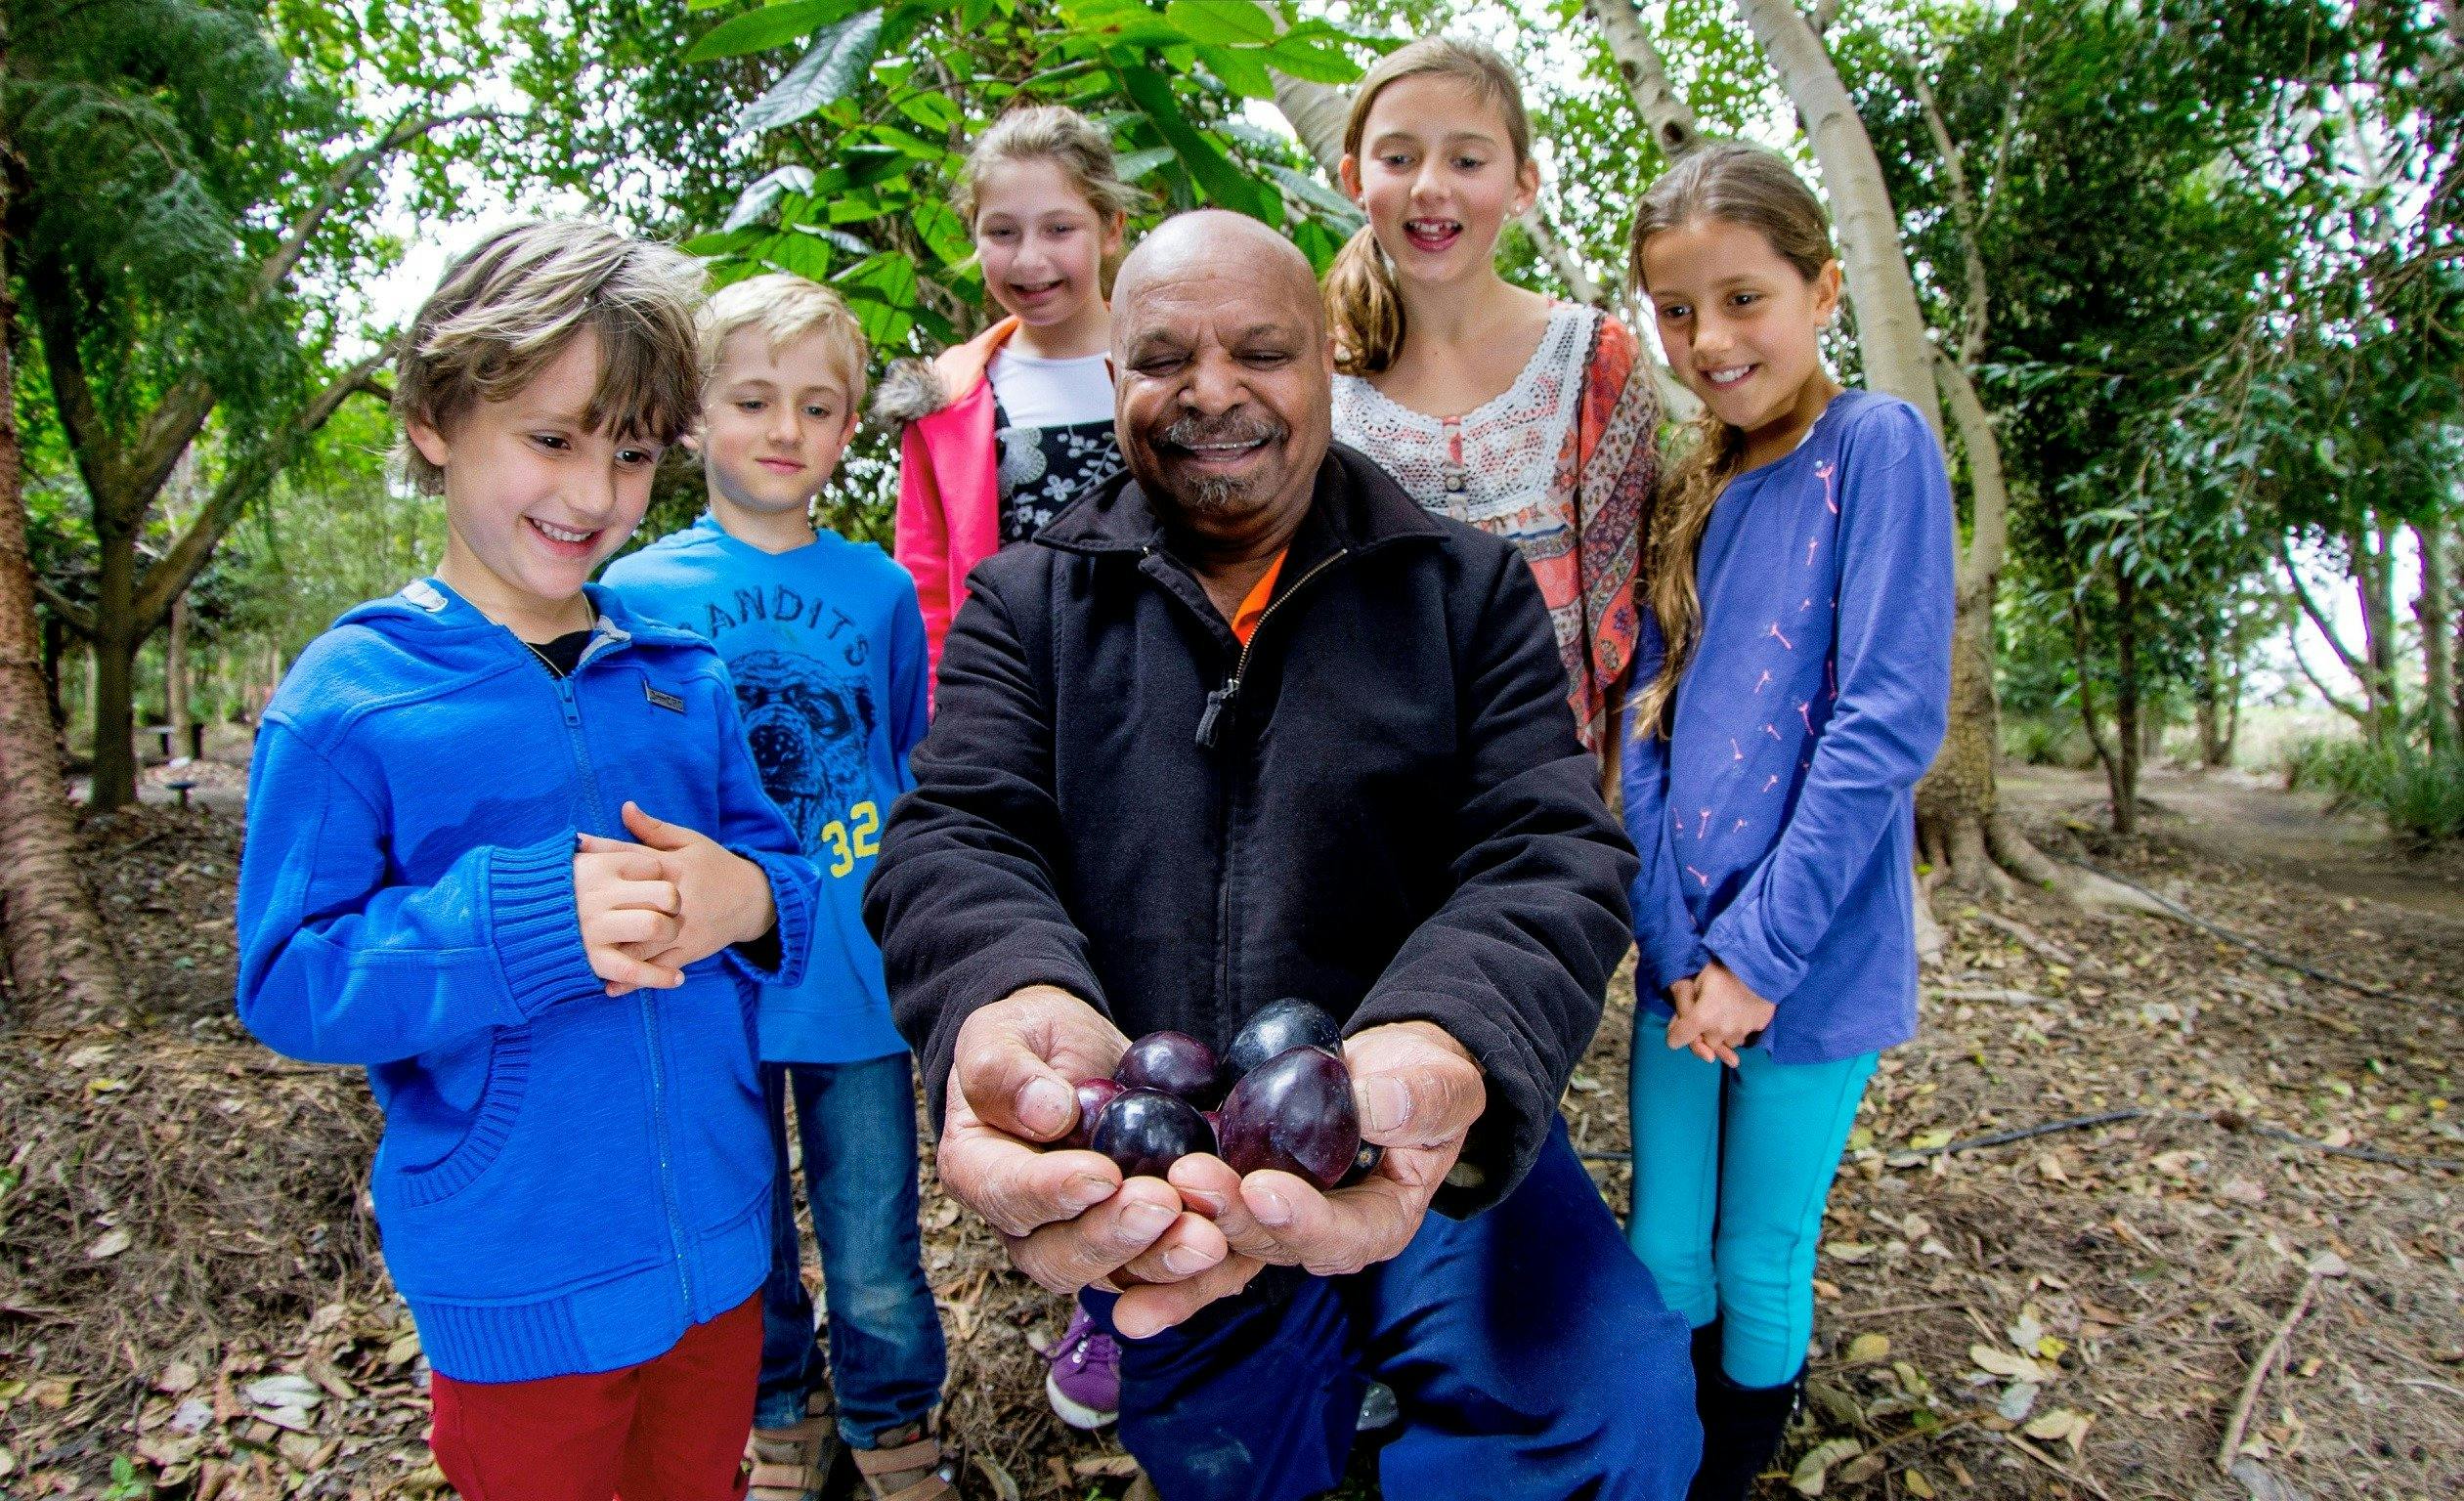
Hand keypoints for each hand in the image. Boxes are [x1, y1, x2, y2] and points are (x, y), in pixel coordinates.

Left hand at [579, 802, 774, 978]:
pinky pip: (658, 968)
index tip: (574, 847)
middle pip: (634, 904)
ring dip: (611, 950)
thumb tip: (625, 807)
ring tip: (576, 954)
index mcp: (675, 868)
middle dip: (600, 908)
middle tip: (563, 909)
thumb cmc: (716, 867)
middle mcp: (677, 899)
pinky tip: (609, 987)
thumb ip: (655, 830)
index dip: (603, 851)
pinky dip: (635, 980)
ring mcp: (682, 929)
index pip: (634, 858)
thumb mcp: (690, 842)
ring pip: (643, 942)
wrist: (754, 900)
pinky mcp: (688, 951)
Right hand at [936, 988, 1230, 1324]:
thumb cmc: (1028, 1041)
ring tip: (1210, 1237)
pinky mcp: (1141, 1243)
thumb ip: (1005, 1070)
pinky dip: (1207, 1272)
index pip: (1009, 1195)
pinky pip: (1172, 1274)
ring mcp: (1086, 1241)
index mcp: (980, 1171)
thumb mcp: (1000, 1033)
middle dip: (1118, 1237)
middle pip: (1063, 1256)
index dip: (1054, 1192)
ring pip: (1121, 1275)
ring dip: (1166, 1261)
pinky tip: (1241, 1246)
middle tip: (1163, 1204)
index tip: (1101, 1174)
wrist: (1070, 1056)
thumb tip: (1047, 1112)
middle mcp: (1028, 1225)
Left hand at [1156, 1020, 1484, 1338]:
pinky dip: (1151, 1236)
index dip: (1301, 1219)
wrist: (1389, 1076)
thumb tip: (1367, 1099)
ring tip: (1132, 1225)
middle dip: (1225, 1216)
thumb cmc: (1424, 1083)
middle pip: (1267, 1243)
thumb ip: (1415, 1098)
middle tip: (1187, 1180)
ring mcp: (1270, 1224)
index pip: (1340, 1234)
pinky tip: (1107, 1248)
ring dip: (1173, 1243)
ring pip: (1219, 1247)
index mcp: (1377, 1224)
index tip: (1263, 1188)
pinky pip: (1190, 1226)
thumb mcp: (1439, 1084)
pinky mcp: (1233, 1202)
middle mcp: (1317, 1238)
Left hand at [1665, 960, 1773, 1067]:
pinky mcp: (1759, 1028)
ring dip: (1722, 1034)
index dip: (1676, 1034)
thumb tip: (1679, 1022)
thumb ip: (1684, 1001)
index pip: (1676, 1040)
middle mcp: (1720, 1032)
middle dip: (1703, 1034)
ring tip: (1726, 1013)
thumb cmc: (1725, 968)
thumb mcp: (1697, 979)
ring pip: (1726, 1043)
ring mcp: (1741, 1032)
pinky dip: (1739, 1029)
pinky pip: (1744, 1036)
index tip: (1682, 1025)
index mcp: (1701, 1019)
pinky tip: (1741, 1013)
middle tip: (1708, 1013)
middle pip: (1705, 1044)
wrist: (1763, 964)